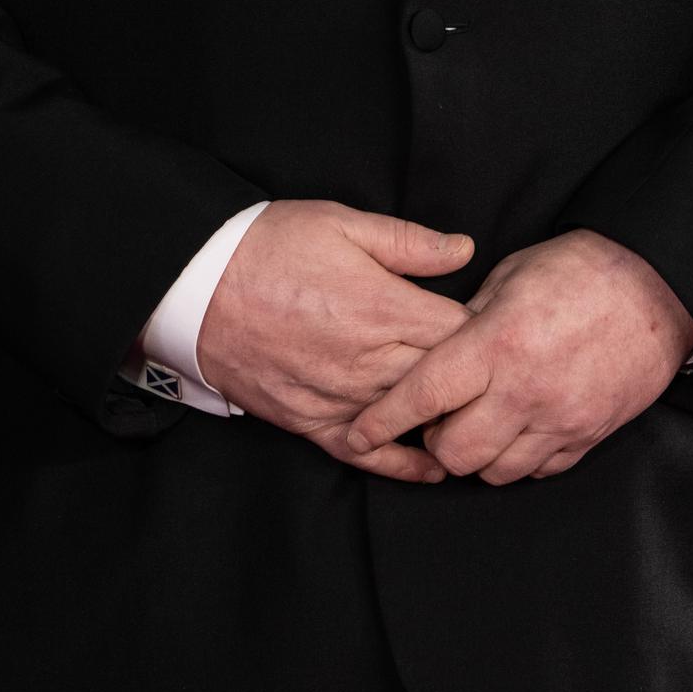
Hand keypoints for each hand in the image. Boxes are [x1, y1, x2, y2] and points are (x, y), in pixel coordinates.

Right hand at [197, 199, 473, 484]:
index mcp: (382, 306)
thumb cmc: (270, 245)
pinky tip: (434, 468)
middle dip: (473, 378)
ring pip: (410, 418)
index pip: (460, 331)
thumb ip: (408, 242)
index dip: (485, 330)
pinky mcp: (309, 421)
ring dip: (443, 417)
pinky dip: (402, 465)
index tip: (497, 326)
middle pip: (444, 380)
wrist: (195, 285)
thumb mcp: (342, 222)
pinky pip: (365, 452)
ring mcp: (338, 396)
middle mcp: (366, 359)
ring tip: (477, 417)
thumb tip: (465, 250)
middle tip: (496, 374)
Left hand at [345, 229, 692, 485]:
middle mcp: (525, 390)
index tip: (359, 431)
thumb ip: (467, 321)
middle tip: (436, 417)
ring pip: (495, 472)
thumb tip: (434, 348)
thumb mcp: (509, 277)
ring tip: (479, 422)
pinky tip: (517, 428)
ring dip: (476, 454)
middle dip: (434, 441)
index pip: (425, 394)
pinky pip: (538, 470)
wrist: (658, 288)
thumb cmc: (578, 270)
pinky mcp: (588, 436)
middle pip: (454, 453)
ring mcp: (560, 420)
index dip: (385, 419)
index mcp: (498, 343)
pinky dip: (518, 457)